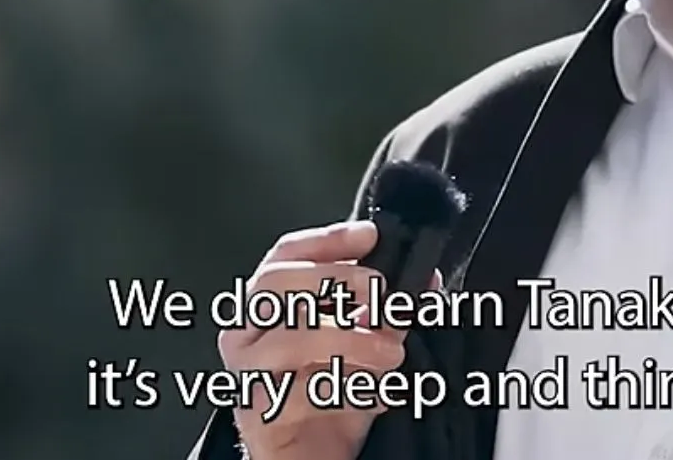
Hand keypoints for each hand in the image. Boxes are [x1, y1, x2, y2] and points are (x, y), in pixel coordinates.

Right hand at [220, 221, 413, 459]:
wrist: (315, 455)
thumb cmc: (332, 391)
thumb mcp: (366, 342)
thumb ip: (389, 310)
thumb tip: (425, 281)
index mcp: (268, 304)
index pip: (286, 254)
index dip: (328, 239)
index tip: (371, 236)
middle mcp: (247, 333)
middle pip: (276, 283)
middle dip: (337, 280)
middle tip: (381, 296)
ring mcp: (247, 372)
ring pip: (292, 338)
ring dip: (352, 341)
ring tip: (391, 352)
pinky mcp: (258, 414)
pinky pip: (303, 392)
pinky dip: (348, 390)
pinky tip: (374, 395)